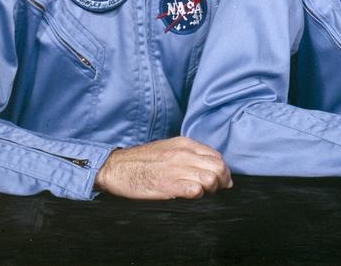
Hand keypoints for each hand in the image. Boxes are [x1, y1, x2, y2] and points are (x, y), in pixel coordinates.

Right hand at [95, 137, 231, 199]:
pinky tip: (192, 195)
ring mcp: (176, 169)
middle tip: (217, 189)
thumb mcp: (170, 147)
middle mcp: (184, 154)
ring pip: (210, 179)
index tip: (222, 179)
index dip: (223, 170)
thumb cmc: (144, 159)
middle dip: (222, 180)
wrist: (117, 167)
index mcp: (186, 144)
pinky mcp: (168, 185)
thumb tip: (210, 164)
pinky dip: (198, 194)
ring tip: (203, 193)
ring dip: (211, 189)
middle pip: (218, 167)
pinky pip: (195, 189)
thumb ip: (190, 153)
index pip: (217, 156)